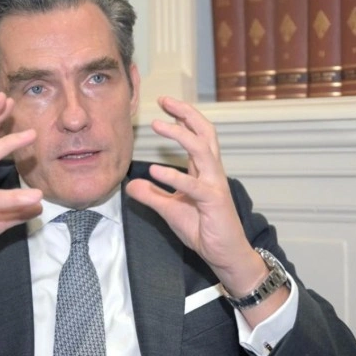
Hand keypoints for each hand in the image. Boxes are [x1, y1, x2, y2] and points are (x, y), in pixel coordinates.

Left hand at [125, 97, 262, 293]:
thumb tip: (130, 184)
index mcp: (204, 171)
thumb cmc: (203, 229)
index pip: (197, 135)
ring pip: (202, 150)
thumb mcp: (170, 209)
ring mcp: (215, 185)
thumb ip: (152, 195)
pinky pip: (193, 185)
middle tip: (165, 102)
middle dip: (186, 114)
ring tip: (157, 125)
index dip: (183, 118)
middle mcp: (212, 172)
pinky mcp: (213, 202)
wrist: (224, 254)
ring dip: (180, 135)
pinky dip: (174, 176)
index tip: (165, 104)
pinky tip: (155, 170)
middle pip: (204, 133)